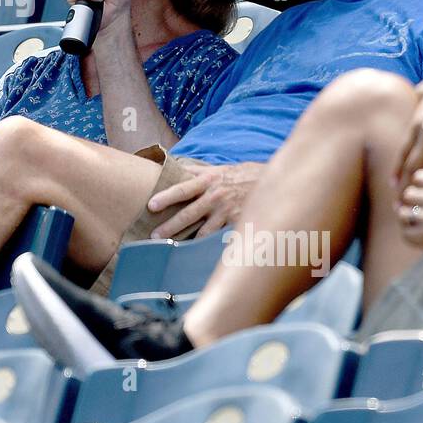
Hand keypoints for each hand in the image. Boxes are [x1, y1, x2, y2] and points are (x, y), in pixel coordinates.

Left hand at [147, 161, 264, 239]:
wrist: (271, 182)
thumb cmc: (240, 176)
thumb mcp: (218, 169)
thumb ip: (195, 171)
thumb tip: (173, 166)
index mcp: (209, 180)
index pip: (183, 189)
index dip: (166, 197)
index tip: (150, 205)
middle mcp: (216, 197)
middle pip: (189, 214)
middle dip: (170, 226)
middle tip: (153, 236)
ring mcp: (227, 212)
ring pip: (203, 231)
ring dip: (186, 240)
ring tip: (170, 249)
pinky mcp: (237, 225)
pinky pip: (219, 238)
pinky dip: (207, 247)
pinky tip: (195, 256)